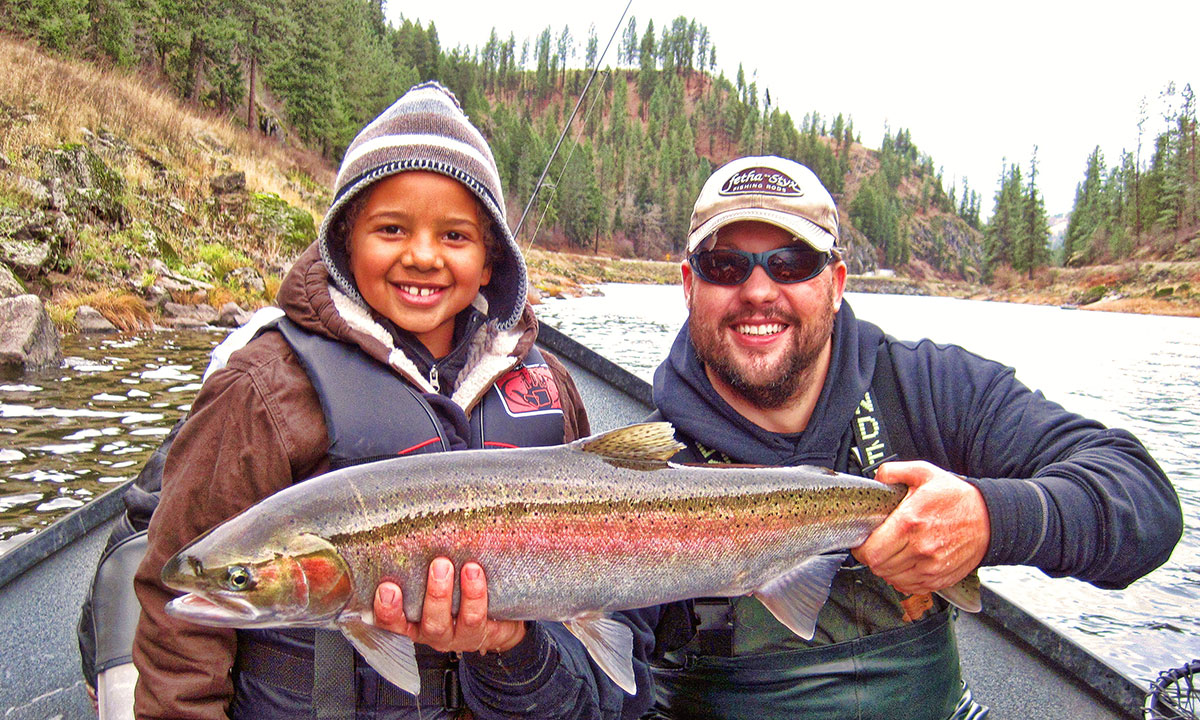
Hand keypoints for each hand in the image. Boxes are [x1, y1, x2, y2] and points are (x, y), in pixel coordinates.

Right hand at [373, 557, 526, 653]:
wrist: (484, 619)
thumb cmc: (444, 593)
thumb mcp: (421, 581)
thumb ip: (413, 564)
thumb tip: (404, 527)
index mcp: (413, 622)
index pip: (393, 623)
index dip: (388, 610)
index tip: (388, 588)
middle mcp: (436, 631)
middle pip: (432, 622)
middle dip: (436, 594)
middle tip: (440, 565)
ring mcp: (463, 633)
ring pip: (467, 619)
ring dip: (470, 593)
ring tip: (470, 568)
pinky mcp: (488, 631)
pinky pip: (491, 617)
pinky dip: (487, 596)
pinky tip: (484, 576)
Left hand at [851, 461, 989, 595]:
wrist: (991, 519)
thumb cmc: (958, 497)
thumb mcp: (925, 473)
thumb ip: (894, 471)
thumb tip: (877, 478)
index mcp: (910, 522)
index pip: (871, 551)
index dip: (861, 548)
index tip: (863, 541)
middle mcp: (920, 548)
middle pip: (879, 567)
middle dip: (872, 557)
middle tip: (877, 546)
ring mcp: (931, 567)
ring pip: (892, 579)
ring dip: (887, 568)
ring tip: (893, 553)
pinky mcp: (940, 579)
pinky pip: (910, 587)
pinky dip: (903, 578)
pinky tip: (907, 563)